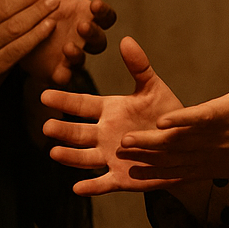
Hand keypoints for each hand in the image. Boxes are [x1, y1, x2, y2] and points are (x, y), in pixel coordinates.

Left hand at [20, 0, 117, 85]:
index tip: (94, 4)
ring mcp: (72, 55)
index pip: (104, 15)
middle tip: (83, 25)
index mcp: (85, 17)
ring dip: (79, 53)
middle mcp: (83, 37)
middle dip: (94, 32)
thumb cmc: (45, 12)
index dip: (104, 11)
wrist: (18, 39)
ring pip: (84, 57)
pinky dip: (65, 73)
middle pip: (99, 38)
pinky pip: (67, 76)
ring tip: (68, 46)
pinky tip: (59, 68)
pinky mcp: (59, 71)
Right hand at [40, 36, 184, 194]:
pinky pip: (103, 183)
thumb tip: (126, 39)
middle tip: (47, 126)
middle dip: (63, 130)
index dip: (64, 100)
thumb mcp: (154, 88)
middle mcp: (103, 134)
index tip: (45, 94)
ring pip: (85, 157)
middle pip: (79, 132)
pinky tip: (77, 188)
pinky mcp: (120, 177)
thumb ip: (139, 67)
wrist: (183, 146)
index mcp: (109, 111)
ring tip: (54, 153)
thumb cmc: (164, 114)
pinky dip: (91, 187)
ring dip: (70, 156)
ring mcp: (109, 156)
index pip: (82, 104)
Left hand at [116, 21, 228, 210]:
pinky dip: (156, 175)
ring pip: (173, 160)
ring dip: (146, 157)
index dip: (181, 120)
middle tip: (124, 139)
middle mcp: (212, 139)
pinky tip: (134, 173)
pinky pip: (176, 174)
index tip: (161, 120)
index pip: (201, 118)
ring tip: (121, 152)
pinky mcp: (202, 170)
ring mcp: (206, 157)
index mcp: (224, 116)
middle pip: (178, 142)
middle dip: (151, 142)